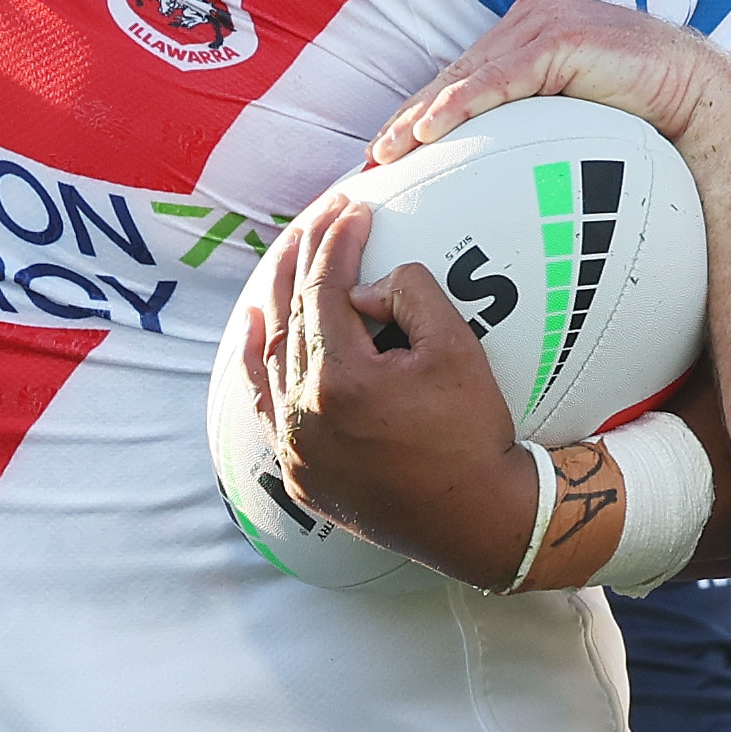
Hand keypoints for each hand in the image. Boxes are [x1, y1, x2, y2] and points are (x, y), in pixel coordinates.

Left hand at [242, 193, 536, 585]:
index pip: (325, 292)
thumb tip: (365, 289)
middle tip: (315, 221)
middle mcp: (305, 417)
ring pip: (272, 360)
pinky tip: (253, 335)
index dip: (337, 244)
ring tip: (282, 260)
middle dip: (303, 262)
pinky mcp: (301, 475)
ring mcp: (297, 450)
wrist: (477, 520)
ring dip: (276, 306)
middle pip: (292, 320)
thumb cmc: (474, 435)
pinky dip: (257, 368)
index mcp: (341, 382)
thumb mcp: (457, 349)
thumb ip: (410, 295)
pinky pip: (267, 409)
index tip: (352, 211)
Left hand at [372, 0, 730, 167]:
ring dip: (420, 117)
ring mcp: (544, 22)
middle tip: (373, 161)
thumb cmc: (646, 112)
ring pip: (466, 75)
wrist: (701, 96)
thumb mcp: (575, 114)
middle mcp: (531, 16)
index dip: (422, 111)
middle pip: (454, 73)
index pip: (464, 74)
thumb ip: (537, 121)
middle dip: (409, 118)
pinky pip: (497, 79)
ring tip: (387, 153)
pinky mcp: (560, 38)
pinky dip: (458, 106)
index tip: (389, 152)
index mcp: (531, 28)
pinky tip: (426, 132)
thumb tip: (502, 174)